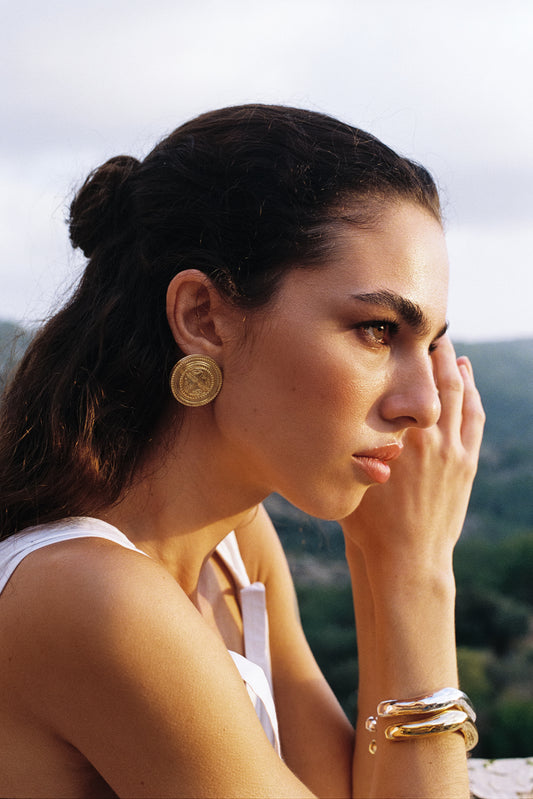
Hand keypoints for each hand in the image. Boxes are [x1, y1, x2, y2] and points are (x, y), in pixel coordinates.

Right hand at [342, 337, 484, 568]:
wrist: (406, 560)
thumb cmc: (368, 524)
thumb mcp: (349, 478)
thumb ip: (347, 445)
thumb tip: (327, 417)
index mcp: (402, 440)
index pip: (410, 384)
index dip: (410, 354)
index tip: (404, 333)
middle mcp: (432, 440)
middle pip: (439, 382)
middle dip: (436, 352)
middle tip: (430, 327)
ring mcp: (454, 452)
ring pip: (461, 396)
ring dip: (456, 369)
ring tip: (449, 347)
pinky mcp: (465, 464)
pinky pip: (473, 418)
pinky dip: (471, 394)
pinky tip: (467, 379)